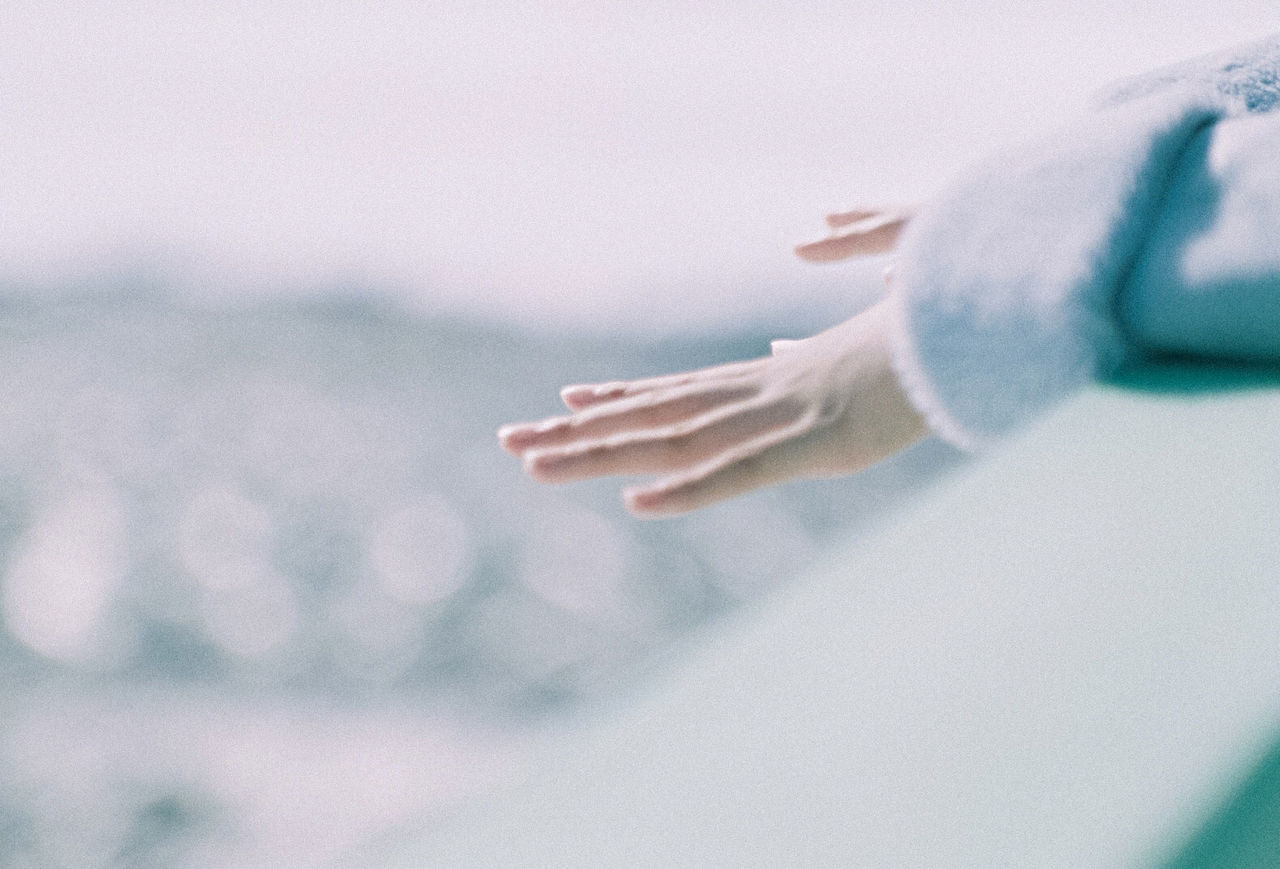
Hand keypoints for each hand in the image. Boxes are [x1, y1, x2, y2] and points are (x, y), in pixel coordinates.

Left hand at [497, 207, 925, 517]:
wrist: (969, 328)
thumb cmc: (915, 346)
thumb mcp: (846, 361)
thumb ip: (802, 362)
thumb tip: (775, 351)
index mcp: (762, 381)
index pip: (674, 391)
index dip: (617, 399)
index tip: (565, 401)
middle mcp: (752, 396)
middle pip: (650, 416)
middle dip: (577, 431)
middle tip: (509, 439)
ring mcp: (776, 419)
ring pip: (671, 442)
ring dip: (600, 455)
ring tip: (533, 463)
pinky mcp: (813, 446)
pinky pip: (740, 473)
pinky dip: (689, 490)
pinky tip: (638, 502)